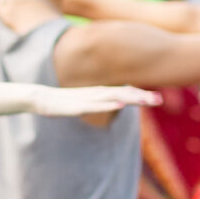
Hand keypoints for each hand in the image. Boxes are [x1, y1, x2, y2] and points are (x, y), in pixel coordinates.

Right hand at [31, 84, 159, 117]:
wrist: (39, 98)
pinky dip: (109, 104)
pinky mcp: (76, 106)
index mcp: (99, 93)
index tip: (159, 99)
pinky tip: (121, 105)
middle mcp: (96, 93)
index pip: (125, 93)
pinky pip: (95, 105)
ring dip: (130, 98)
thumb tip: (112, 102)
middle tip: (160, 100)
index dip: (141, 95)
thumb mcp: (83, 102)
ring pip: (113, 98)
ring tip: (147, 101)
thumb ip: (98, 102)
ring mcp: (87, 99)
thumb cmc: (61, 101)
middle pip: (123, 94)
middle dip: (141, 97)